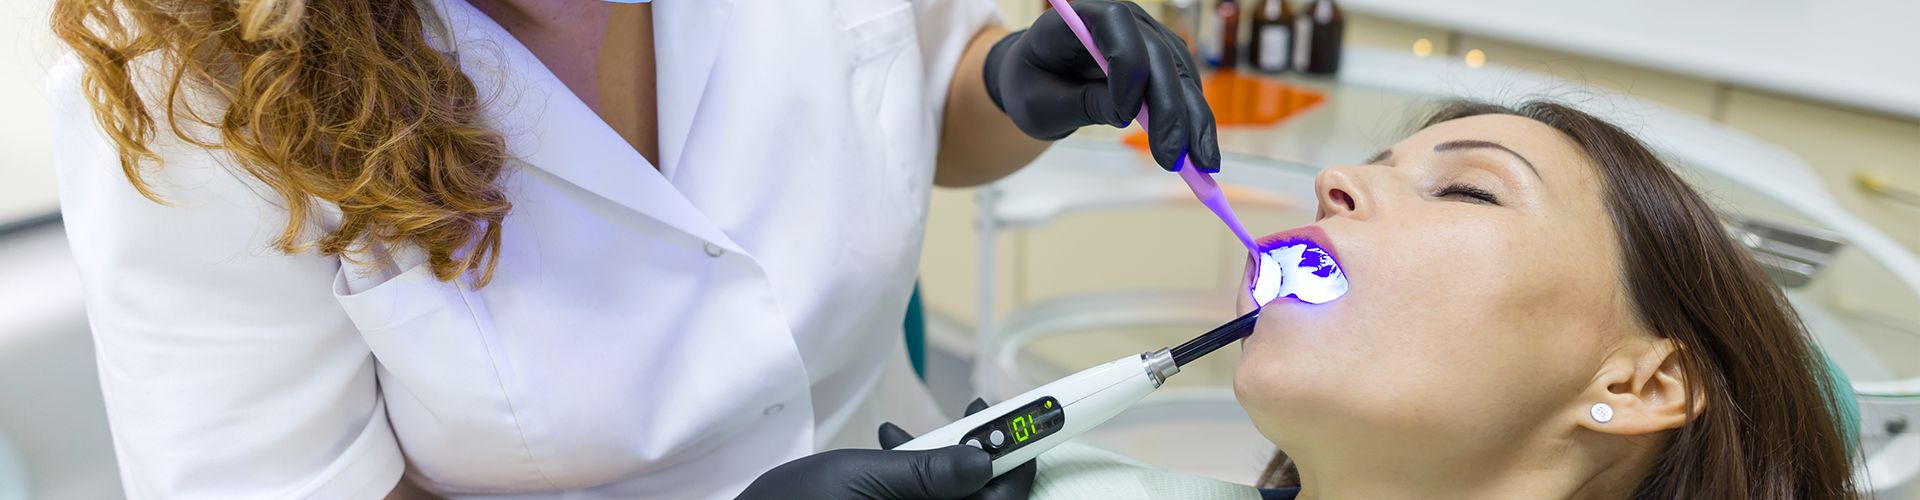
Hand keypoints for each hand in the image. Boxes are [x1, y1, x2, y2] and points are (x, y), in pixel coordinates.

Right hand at [734, 398, 1033, 499]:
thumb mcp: (858, 478)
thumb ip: (926, 472)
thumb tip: (984, 457)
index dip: (1021, 461)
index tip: (1034, 424)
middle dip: (984, 457)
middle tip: (977, 416)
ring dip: (948, 463)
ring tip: (914, 433)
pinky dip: (921, 481)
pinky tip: (892, 452)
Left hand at [982, 0, 1219, 172]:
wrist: (1039, 79)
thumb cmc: (1031, 86)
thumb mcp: (1040, 104)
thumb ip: (1080, 104)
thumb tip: (1126, 115)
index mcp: (1080, 17)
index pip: (1116, 26)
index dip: (1127, 67)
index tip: (1126, 117)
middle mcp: (1122, 19)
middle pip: (1157, 55)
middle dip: (1170, 109)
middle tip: (1173, 159)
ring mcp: (1147, 36)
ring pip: (1181, 73)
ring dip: (1194, 119)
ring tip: (1200, 165)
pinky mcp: (1162, 59)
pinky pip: (1186, 85)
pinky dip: (1194, 118)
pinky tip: (1198, 151)